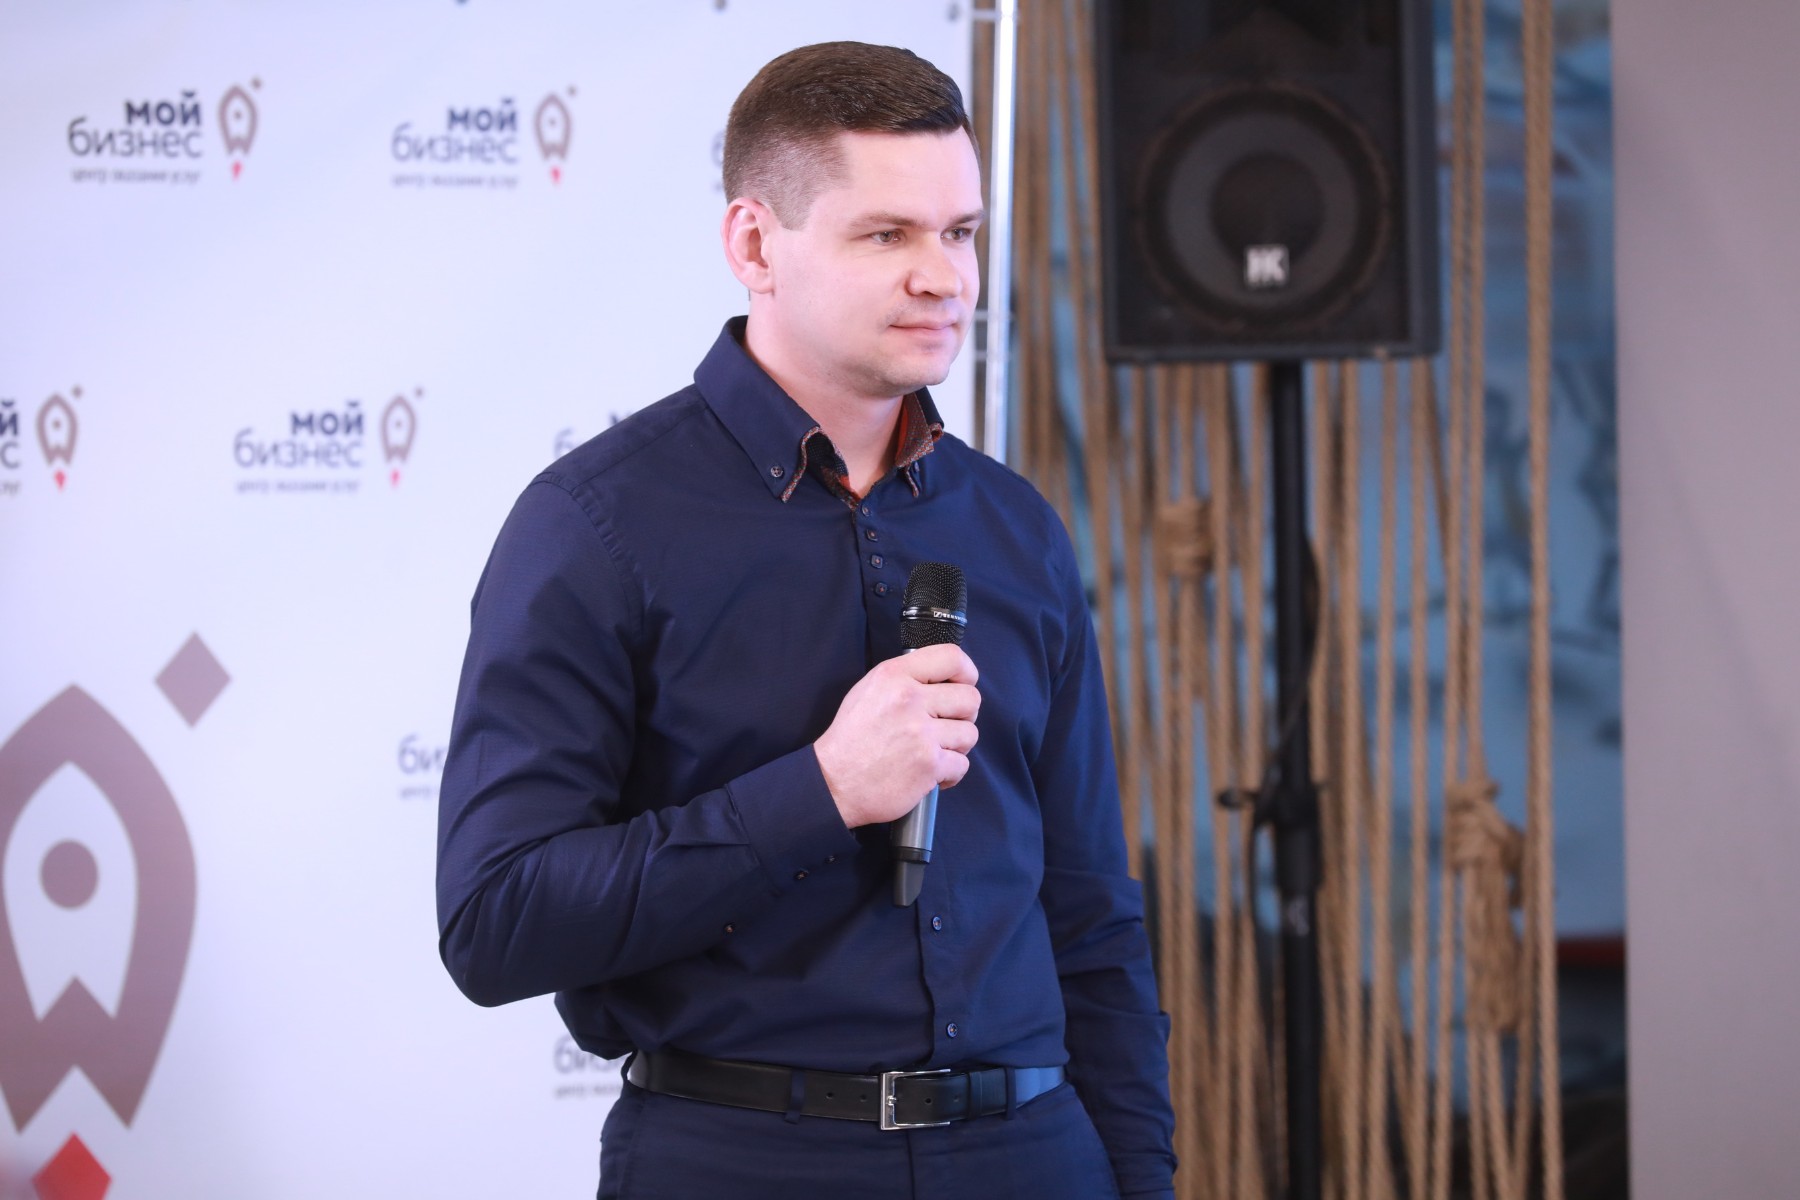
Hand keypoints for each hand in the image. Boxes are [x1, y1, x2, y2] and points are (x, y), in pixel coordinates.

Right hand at [813, 644, 980, 828]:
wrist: (833, 783)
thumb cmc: (851, 739)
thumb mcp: (868, 690)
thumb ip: (905, 678)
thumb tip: (943, 679)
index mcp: (894, 676)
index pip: (952, 658)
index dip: (967, 672)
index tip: (964, 684)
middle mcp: (910, 700)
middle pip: (970, 698)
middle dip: (964, 715)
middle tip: (946, 727)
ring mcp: (921, 733)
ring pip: (970, 733)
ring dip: (957, 746)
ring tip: (934, 752)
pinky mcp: (928, 765)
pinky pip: (962, 765)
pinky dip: (950, 773)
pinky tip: (931, 774)